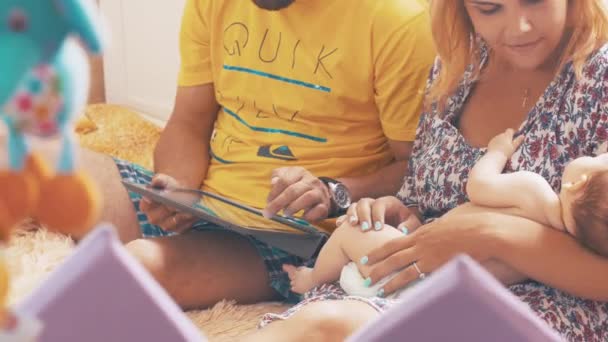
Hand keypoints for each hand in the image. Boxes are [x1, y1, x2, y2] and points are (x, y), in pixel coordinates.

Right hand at [139, 174, 197, 232]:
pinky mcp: (178, 230)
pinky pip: (183, 227)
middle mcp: (154, 218)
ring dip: (181, 216)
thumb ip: (159, 179)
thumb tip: (155, 181)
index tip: (158, 197)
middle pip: (159, 215)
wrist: (183, 194)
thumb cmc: (171, 187)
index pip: (145, 204)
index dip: (150, 201)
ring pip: (172, 223)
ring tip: (190, 211)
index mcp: (146, 206)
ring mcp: (165, 225)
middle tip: (177, 204)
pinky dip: (190, 221)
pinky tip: (196, 215)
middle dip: (169, 208)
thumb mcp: (165, 180)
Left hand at [263, 167, 330, 221]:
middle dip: (278, 203)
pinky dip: (309, 215)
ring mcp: (319, 192)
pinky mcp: (325, 205)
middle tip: (269, 213)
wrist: (320, 192)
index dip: (273, 193)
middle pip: (293, 190)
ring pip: (307, 198)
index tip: (267, 202)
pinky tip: (302, 217)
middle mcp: (310, 180)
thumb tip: (273, 182)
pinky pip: (319, 210)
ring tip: (286, 213)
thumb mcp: (288, 177)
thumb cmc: (299, 186)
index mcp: (299, 172)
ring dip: (293, 207)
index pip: (284, 181)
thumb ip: (278, 177)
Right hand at [336, 197, 420, 232]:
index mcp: (388, 202)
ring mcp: (365, 209)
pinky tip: (340, 225)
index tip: (379, 228)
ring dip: (352, 214)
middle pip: (364, 202)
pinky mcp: (357, 216)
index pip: (380, 204)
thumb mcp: (412, 224)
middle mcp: (375, 203)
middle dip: (364, 214)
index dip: (378, 215)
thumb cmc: (407, 225)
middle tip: (365, 228)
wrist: (400, 227)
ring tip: (352, 225)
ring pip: (354, 206)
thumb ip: (410, 226)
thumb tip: (401, 230)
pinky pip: (347, 214)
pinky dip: (343, 218)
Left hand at [363, 213, 495, 295]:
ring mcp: (429, 256)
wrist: (482, 231)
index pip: (393, 243)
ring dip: (388, 281)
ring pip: (402, 270)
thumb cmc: (467, 226)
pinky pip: (419, 278)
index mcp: (421, 233)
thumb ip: (431, 232)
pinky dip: (408, 285)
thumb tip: (427, 234)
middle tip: (363, 276)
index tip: (365, 258)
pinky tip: (400, 293)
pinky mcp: (439, 266)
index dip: (377, 251)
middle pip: (392, 257)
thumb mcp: (442, 225)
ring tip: (376, 288)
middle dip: (376, 267)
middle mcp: (421, 244)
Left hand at [487, 128, 523, 156]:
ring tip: (503, 148)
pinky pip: (495, 142)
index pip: (510, 130)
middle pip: (504, 134)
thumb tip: (523, 135)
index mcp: (507, 135)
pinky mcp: (490, 143)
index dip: (512, 133)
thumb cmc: (506, 152)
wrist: (495, 157)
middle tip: (509, 145)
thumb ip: (518, 140)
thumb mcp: (514, 147)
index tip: (514, 137)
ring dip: (501, 141)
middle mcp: (500, 135)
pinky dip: (496, 144)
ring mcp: (494, 138)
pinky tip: (497, 150)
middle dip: (507, 138)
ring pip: (499, 138)